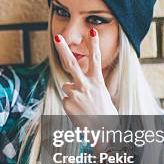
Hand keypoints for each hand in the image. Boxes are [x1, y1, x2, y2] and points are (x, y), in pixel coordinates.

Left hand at [53, 31, 119, 157]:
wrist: (104, 133)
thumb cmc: (106, 115)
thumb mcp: (101, 96)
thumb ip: (89, 86)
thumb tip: (70, 85)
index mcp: (98, 82)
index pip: (96, 59)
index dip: (94, 44)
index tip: (92, 30)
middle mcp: (86, 85)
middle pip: (71, 63)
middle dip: (63, 48)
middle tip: (57, 36)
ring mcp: (75, 94)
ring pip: (68, 86)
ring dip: (73, 93)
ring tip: (84, 105)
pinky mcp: (67, 103)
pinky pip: (66, 99)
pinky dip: (71, 105)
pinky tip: (79, 112)